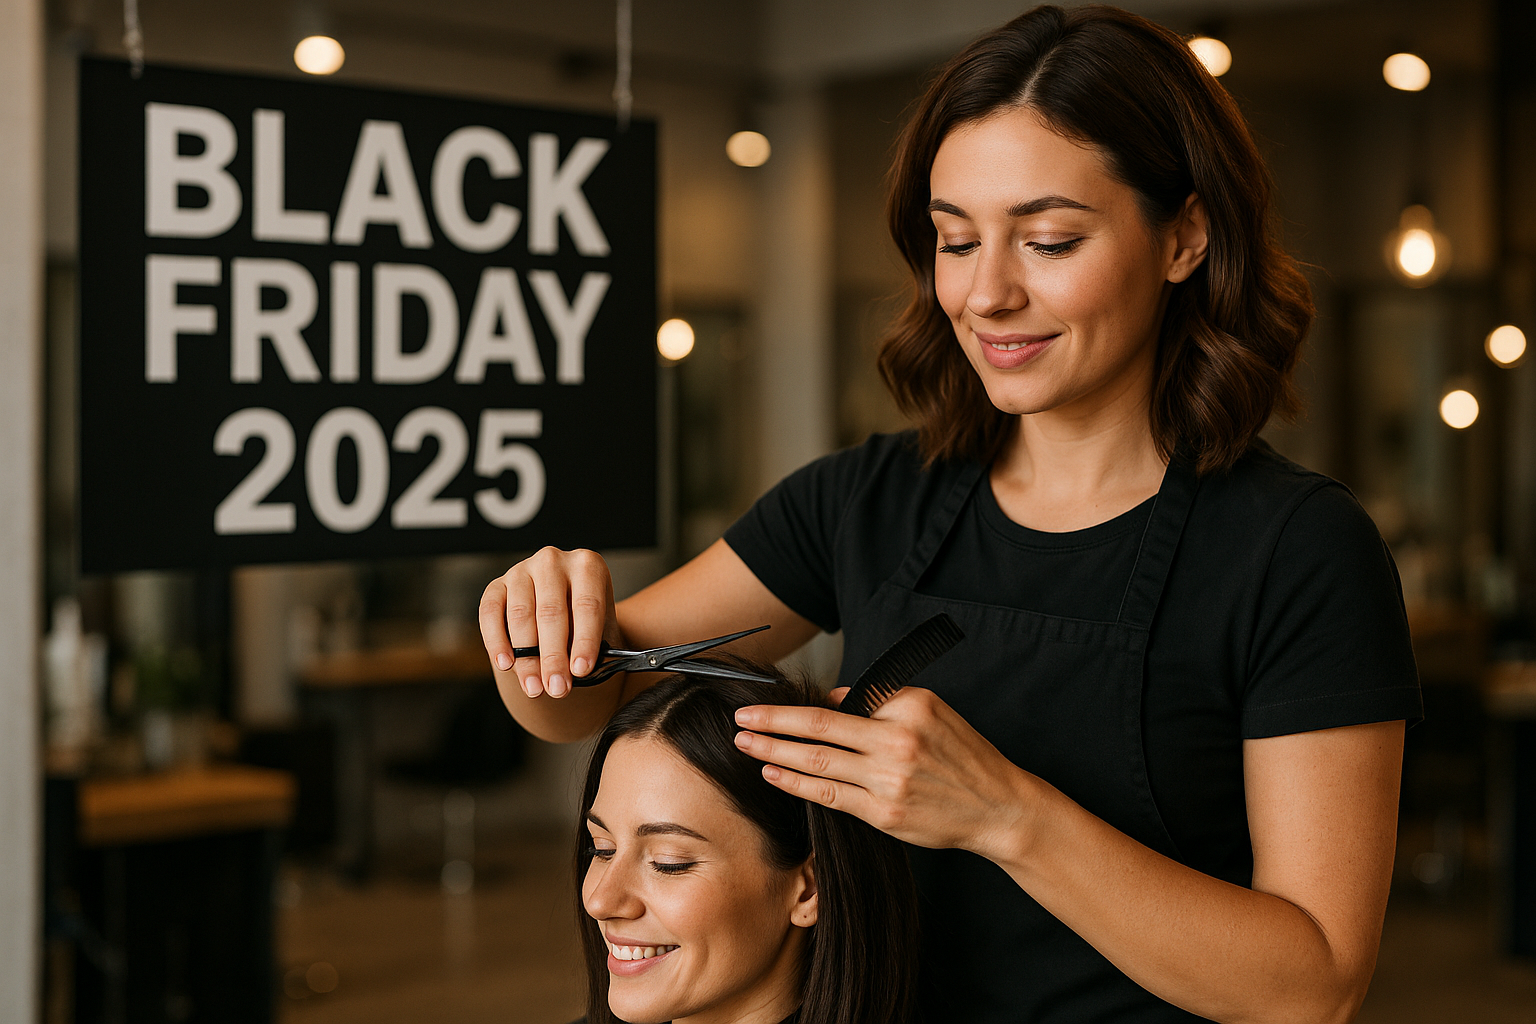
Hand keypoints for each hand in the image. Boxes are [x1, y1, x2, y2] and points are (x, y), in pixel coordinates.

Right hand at [479, 547, 621, 698]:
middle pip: (552, 612)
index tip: (581, 671)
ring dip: (527, 658)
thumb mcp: (600, 632)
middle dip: (554, 657)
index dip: (584, 640)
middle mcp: (553, 561)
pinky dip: (496, 641)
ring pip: (521, 615)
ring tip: (535, 687)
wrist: (561, 615)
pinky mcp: (496, 585)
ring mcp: (521, 570)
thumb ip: (593, 648)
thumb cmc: (585, 625)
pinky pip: (490, 613)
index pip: (587, 605)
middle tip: (558, 689)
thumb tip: (577, 672)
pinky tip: (506, 665)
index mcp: (588, 565)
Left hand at [732, 686, 1033, 859]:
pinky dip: (796, 783)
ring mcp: (890, 779)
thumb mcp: (931, 710)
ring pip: (818, 762)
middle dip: (773, 722)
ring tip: (746, 745)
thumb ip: (880, 700)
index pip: (842, 700)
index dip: (798, 704)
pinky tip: (773, 774)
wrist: (998, 807)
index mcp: (909, 706)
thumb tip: (829, 697)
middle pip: (819, 726)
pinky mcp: (885, 813)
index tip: (767, 702)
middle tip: (741, 718)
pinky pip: (830, 795)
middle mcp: (897, 739)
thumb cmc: (962, 756)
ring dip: (775, 752)